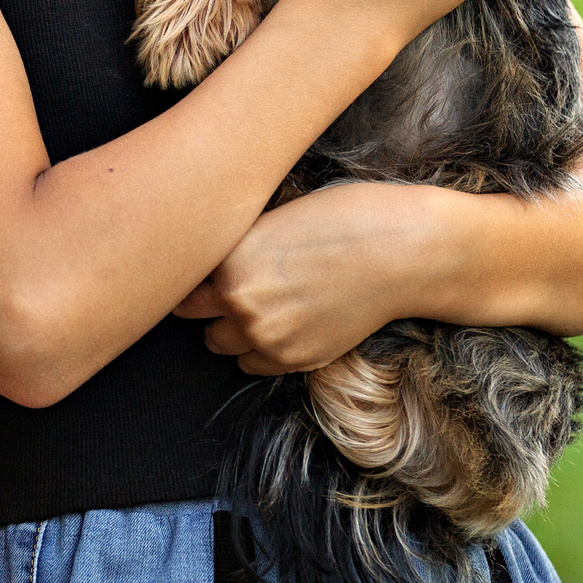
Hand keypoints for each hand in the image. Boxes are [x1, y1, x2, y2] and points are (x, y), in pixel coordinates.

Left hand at [172, 182, 453, 372]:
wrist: (403, 253)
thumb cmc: (343, 218)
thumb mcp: (271, 218)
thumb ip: (234, 248)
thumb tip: (206, 263)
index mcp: (228, 261)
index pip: (180, 284)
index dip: (190, 275)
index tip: (200, 269)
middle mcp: (240, 304)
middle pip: (194, 319)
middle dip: (208, 303)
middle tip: (235, 284)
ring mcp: (268, 338)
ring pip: (221, 345)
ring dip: (232, 329)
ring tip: (264, 302)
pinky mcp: (296, 360)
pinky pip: (254, 365)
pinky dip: (261, 348)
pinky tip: (284, 320)